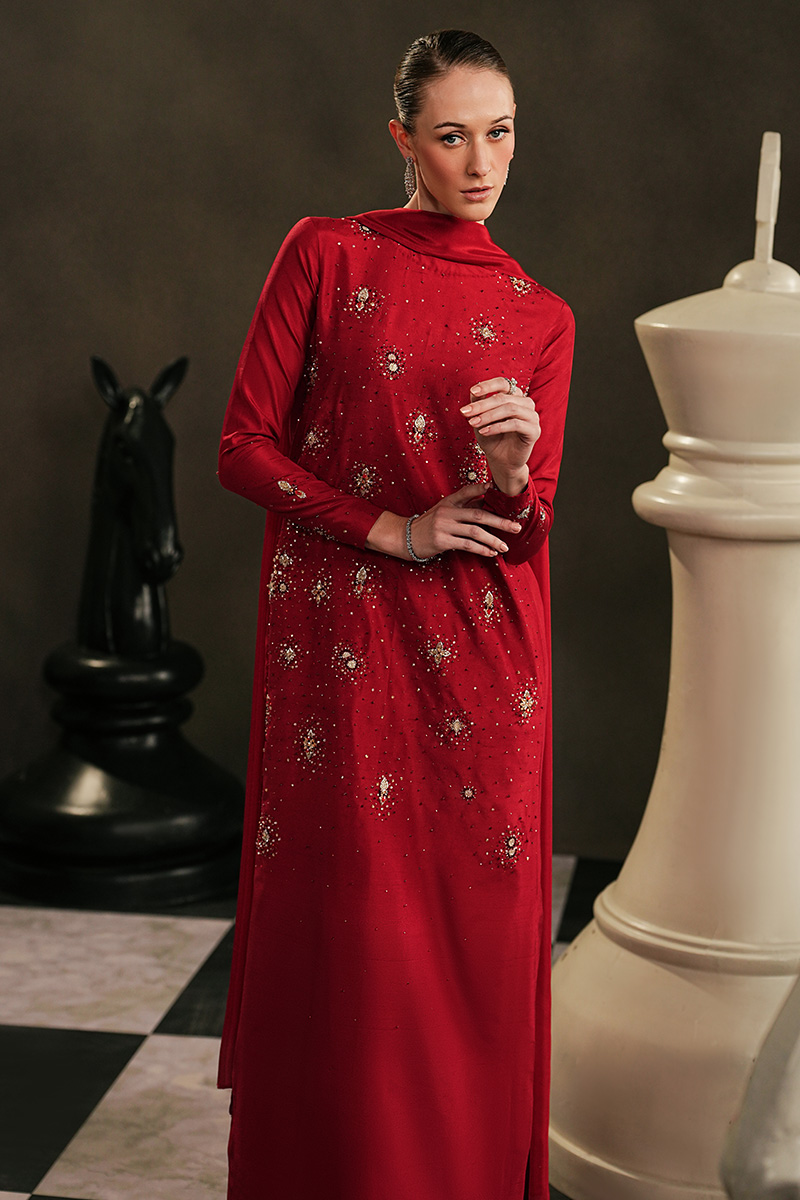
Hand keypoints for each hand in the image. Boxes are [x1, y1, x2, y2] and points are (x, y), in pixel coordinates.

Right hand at [365, 483, 521, 560]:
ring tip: (505, 546)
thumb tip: (485, 502)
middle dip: (500, 521)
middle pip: (478, 514)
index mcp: (448, 502)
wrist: (405, 537)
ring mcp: (443, 526)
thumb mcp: (443, 511)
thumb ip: (462, 506)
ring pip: (474, 532)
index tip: (496, 488)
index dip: (482, 488)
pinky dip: (480, 549)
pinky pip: (466, 545)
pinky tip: (490, 553)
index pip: (467, 491)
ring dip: (493, 539)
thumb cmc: (428, 525)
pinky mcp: (441, 541)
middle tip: (516, 527)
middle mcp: (447, 512)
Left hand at [461, 376, 539, 491]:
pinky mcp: (534, 431)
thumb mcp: (481, 419)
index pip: (503, 383)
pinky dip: (497, 427)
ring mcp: (532, 416)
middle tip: (465, 412)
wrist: (501, 461)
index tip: (472, 392)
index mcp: (515, 396)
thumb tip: (473, 392)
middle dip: (482, 405)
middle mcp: (526, 403)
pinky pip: (515, 424)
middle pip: (503, 397)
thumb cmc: (492, 438)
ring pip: (510, 408)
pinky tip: (484, 432)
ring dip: (488, 415)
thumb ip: (478, 404)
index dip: (488, 385)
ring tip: (472, 423)